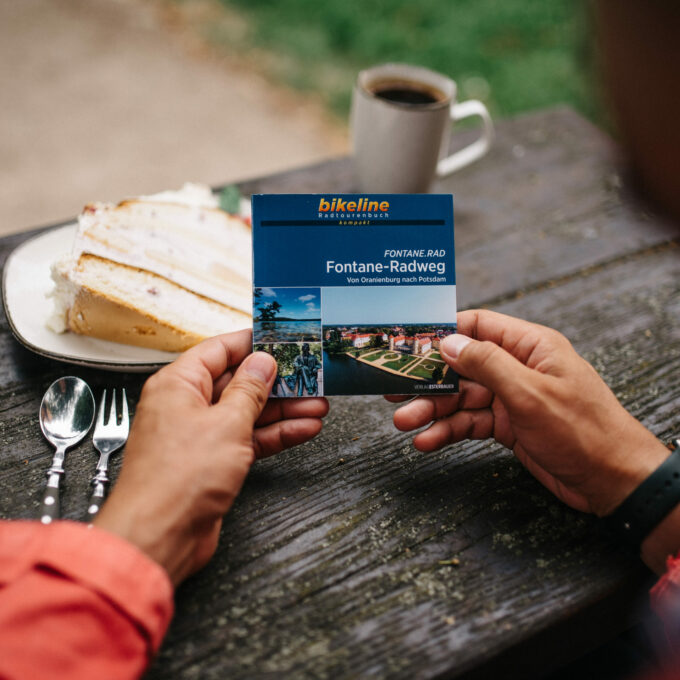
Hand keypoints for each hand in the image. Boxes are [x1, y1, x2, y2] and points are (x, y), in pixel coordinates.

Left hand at [95, 330, 327, 584]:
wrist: (160, 536)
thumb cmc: (177, 478)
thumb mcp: (226, 423)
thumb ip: (249, 390)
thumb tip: (262, 363)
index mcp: (178, 385)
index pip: (219, 350)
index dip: (252, 343)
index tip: (282, 338)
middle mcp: (187, 406)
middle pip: (238, 382)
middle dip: (277, 381)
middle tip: (310, 376)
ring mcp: (201, 435)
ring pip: (248, 412)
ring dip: (283, 410)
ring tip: (318, 404)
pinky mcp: (213, 462)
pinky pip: (249, 439)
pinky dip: (276, 435)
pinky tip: (303, 429)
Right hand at [389, 310, 668, 519]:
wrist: (612, 482)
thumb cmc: (584, 431)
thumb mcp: (530, 393)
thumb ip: (487, 364)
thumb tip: (449, 342)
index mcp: (530, 347)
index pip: (479, 326)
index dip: (443, 332)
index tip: (410, 342)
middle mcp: (518, 368)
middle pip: (463, 366)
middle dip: (430, 381)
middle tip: (396, 392)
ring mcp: (512, 398)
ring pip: (462, 398)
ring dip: (433, 411)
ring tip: (405, 423)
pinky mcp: (508, 426)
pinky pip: (471, 423)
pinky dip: (449, 432)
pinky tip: (428, 442)